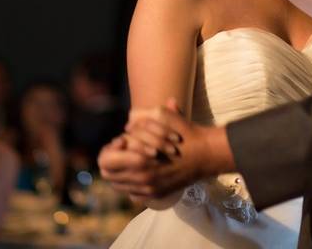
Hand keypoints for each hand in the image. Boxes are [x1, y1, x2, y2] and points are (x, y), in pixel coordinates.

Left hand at [99, 98, 231, 198]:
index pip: (105, 161)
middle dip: (112, 161)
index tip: (122, 141)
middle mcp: (142, 179)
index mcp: (140, 161)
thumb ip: (141, 118)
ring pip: (118, 185)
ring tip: (130, 160)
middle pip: (108, 175)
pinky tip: (138, 171)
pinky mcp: (157, 194)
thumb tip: (127, 124)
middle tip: (123, 151)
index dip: (110, 149)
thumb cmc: (185, 133)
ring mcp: (149, 190)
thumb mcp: (163, 116)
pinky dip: (131, 184)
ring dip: (119, 172)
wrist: (206, 154)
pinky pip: (132, 194)